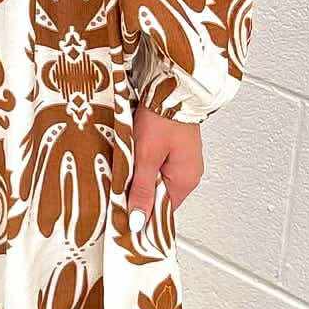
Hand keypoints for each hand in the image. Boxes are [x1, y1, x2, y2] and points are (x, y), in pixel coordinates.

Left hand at [128, 98, 202, 230]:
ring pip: (157, 179)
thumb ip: (141, 189)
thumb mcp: (146, 157)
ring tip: (126, 166)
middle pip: (159, 196)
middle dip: (138, 192)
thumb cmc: (162, 119)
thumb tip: (138, 221)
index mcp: (186, 180)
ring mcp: (184, 160)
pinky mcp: (176, 148)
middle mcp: (189, 173)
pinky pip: (158, 165)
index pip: (162, 212)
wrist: (171, 87)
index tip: (122, 215)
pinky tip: (134, 155)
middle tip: (118, 185)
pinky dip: (145, 163)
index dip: (142, 214)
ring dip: (140, 176)